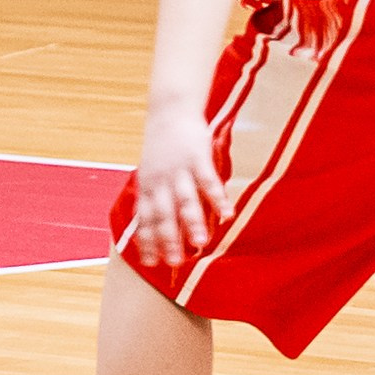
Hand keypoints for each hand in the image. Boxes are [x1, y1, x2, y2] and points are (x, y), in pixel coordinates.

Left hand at [126, 100, 227, 267]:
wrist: (169, 110)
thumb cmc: (160, 146)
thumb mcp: (149, 172)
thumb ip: (152, 198)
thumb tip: (150, 228)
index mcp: (148, 186)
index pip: (146, 219)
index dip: (148, 241)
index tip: (151, 264)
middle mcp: (161, 181)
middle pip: (165, 214)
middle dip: (169, 239)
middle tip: (176, 262)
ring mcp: (179, 169)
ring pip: (186, 200)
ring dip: (193, 223)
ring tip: (200, 244)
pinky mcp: (198, 157)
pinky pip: (209, 182)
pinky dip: (219, 199)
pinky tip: (227, 216)